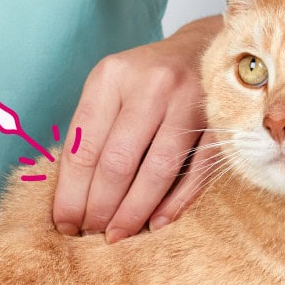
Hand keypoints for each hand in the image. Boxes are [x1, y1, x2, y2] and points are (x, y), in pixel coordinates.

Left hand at [52, 15, 222, 242]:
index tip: (64, 223)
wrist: (202, 50)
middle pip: (117, 163)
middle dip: (99, 208)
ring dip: (133, 212)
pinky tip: (155, 224)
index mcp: (112, 77)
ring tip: (117, 235)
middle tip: (90, 234)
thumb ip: (90, 134)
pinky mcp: (221, 121)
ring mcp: (190, 102)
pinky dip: (174, 203)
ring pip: (156, 172)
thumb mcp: (109, 91)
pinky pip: (195, 173)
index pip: (84, 148)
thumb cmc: (144, 81)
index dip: (71, 193)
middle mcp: (151, 85)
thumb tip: (70, 199)